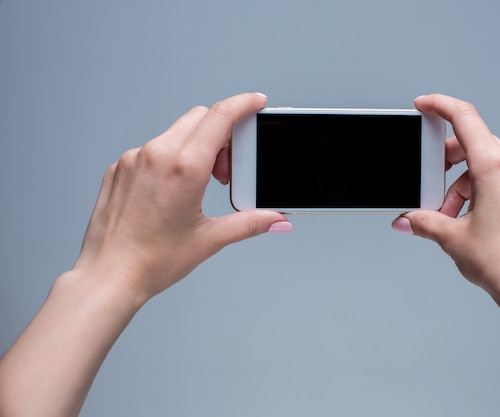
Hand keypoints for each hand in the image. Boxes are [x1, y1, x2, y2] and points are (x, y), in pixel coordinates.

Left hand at [73, 92, 290, 301]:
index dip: (243, 103)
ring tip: (199, 184)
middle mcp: (156, 155)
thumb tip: (276, 219)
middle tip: (225, 171)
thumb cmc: (151, 261)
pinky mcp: (119, 168)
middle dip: (222, 135)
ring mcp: (133, 159)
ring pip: (176, 132)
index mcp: (184, 168)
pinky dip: (170, 158)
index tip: (256, 102)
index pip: (220, 116)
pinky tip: (171, 190)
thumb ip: (250, 223)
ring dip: (196, 146)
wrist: (108, 276)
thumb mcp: (210, 239)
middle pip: (200, 118)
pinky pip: (152, 148)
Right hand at [392, 94, 499, 307]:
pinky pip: (498, 180)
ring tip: (449, 217)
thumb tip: (406, 219)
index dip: (439, 105)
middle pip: (471, 145)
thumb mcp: (452, 237)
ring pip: (483, 166)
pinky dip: (477, 192)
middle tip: (429, 188)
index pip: (465, 118)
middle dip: (444, 165)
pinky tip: (467, 220)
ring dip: (459, 186)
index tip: (423, 104)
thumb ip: (422, 222)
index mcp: (496, 166)